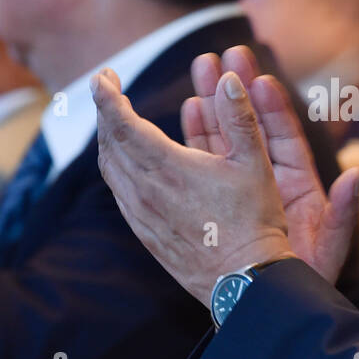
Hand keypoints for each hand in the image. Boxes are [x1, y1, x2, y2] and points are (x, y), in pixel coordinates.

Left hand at [93, 66, 296, 305]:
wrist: (244, 281)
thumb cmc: (254, 223)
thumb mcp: (256, 164)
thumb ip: (240, 117)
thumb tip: (229, 79)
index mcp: (168, 168)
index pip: (123, 123)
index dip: (108, 96)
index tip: (102, 77)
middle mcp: (146, 191)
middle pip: (110, 143)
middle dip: (105, 111)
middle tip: (108, 88)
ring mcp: (142, 215)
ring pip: (110, 169)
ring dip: (108, 139)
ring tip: (115, 120)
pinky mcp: (145, 233)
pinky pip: (119, 192)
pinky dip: (115, 167)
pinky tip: (127, 163)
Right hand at [182, 48, 358, 283]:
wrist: (270, 306)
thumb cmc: (306, 279)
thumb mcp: (330, 246)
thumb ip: (343, 213)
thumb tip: (357, 178)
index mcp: (299, 186)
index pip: (285, 137)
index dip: (274, 108)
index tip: (261, 78)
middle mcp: (270, 180)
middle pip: (252, 127)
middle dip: (240, 90)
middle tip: (226, 53)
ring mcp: (242, 188)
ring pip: (226, 137)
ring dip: (215, 102)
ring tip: (204, 67)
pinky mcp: (217, 199)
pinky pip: (206, 162)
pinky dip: (199, 135)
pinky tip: (191, 107)